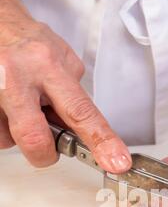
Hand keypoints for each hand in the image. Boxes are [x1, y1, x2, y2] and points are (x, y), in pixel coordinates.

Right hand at [0, 0, 130, 171]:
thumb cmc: (28, 43)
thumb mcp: (61, 61)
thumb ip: (73, 97)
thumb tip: (84, 131)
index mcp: (48, 65)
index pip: (81, 111)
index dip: (101, 141)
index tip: (117, 162)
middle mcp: (18, 77)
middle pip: (35, 139)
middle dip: (44, 154)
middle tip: (47, 147)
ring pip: (9, 140)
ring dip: (19, 134)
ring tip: (20, 107)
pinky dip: (5, 128)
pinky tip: (7, 107)